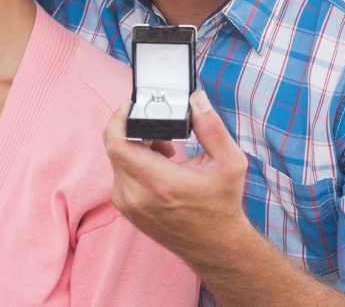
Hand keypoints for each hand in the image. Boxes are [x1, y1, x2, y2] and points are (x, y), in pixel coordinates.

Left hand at [104, 89, 251, 260]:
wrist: (215, 246)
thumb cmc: (222, 206)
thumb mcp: (230, 163)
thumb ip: (212, 128)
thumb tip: (196, 99)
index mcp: (160, 182)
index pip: (118, 143)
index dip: (119, 118)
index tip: (133, 106)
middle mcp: (137, 195)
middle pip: (114, 146)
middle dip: (132, 127)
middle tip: (160, 128)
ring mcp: (128, 204)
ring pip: (116, 158)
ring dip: (134, 145)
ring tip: (165, 149)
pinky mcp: (126, 208)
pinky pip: (120, 172)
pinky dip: (134, 161)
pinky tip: (158, 164)